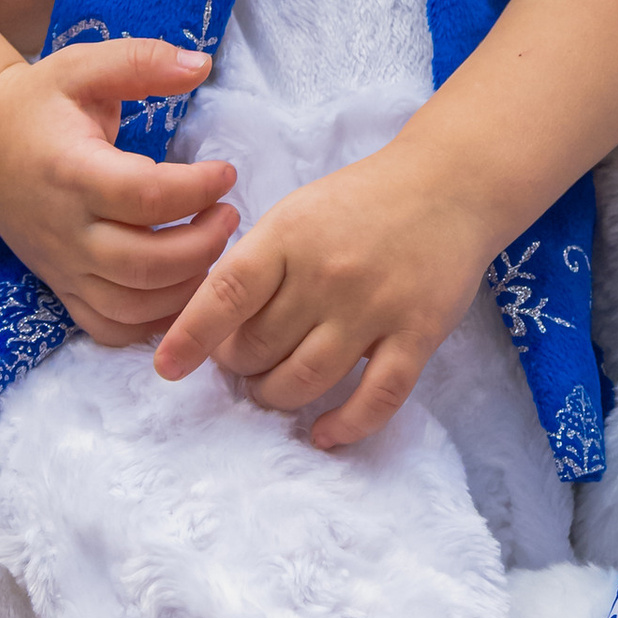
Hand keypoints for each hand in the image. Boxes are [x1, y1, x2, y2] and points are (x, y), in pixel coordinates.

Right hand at [0, 37, 244, 341]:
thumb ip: (143, 61)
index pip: (146, 198)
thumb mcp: (85, 65)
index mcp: (72, 172)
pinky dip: (151, 323)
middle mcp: (65, 229)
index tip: (226, 172)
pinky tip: (181, 289)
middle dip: (203, 245)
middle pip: (145, 264)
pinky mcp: (61, 287)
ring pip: (131, 305)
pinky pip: (108, 328)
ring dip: (185, 288)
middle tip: (228, 213)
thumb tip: (202, 65)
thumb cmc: (39, 102)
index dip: (197, 190)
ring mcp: (61, 266)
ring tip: (213, 248)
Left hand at [150, 139, 499, 445]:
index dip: (190, 335)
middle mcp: (328, 272)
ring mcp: (375, 306)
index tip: (167, 367)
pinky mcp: (418, 333)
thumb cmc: (361, 201)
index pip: (227, 293)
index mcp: (290, 234)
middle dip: (240, 366)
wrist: (450, 183)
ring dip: (277, 397)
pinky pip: (375, 399)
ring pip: (305, 381)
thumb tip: (212, 330)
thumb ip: (258, 264)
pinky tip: (325, 434)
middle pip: (261, 347)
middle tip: (245, 361)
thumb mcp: (298, 213)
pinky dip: (344, 426)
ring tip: (274, 390)